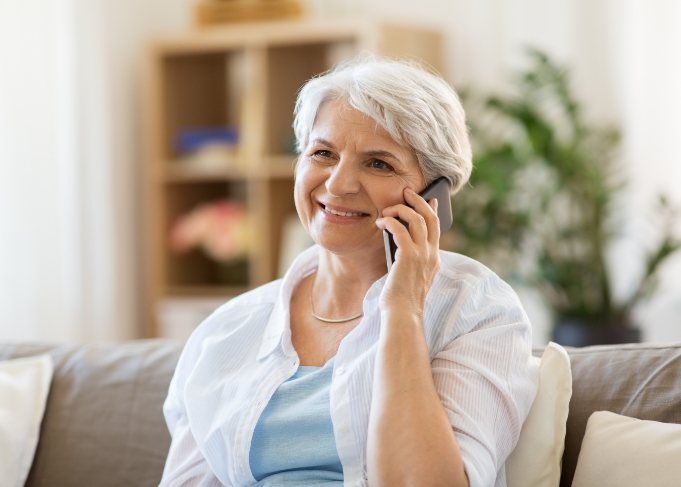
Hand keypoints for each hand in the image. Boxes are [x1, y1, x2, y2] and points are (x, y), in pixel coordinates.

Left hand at [375, 187, 440, 317]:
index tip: (430, 200)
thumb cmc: (401, 299)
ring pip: (417, 219)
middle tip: (406, 192)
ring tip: (388, 210)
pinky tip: (381, 223)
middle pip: (430, 218)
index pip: (437, 229)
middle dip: (418, 201)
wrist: (402, 315)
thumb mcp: (409, 276)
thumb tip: (398, 238)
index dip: (432, 211)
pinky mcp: (409, 257)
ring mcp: (422, 255)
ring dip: (401, 210)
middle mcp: (432, 255)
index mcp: (434, 260)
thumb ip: (410, 259)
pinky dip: (390, 222)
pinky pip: (400, 229)